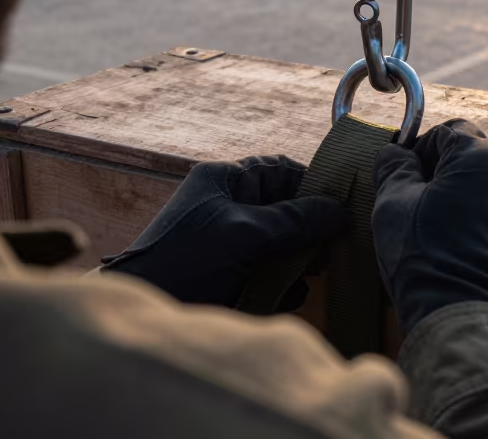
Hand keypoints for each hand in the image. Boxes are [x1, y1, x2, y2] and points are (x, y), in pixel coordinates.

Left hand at [101, 156, 349, 308]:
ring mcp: (226, 243)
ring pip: (279, 244)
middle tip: (330, 248)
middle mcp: (225, 206)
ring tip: (310, 274)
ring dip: (298, 260)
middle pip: (285, 209)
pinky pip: (266, 273)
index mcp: (223, 181)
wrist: (143, 317)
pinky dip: (280, 284)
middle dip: (309, 229)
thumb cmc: (185, 263)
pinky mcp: (227, 277)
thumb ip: (296, 219)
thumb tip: (341, 211)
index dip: (313, 184)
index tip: (344, 205)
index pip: (280, 170)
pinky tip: (288, 295)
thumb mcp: (246, 234)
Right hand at [372, 120, 487, 335]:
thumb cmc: (427, 257)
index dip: (421, 148)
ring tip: (438, 235)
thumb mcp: (392, 204)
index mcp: (481, 157)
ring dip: (465, 201)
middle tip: (415, 206)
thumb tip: (395, 154)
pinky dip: (484, 227)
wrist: (470, 319)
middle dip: (444, 175)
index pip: (449, 131)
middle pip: (473, 159)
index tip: (403, 174)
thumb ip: (394, 167)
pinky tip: (461, 254)